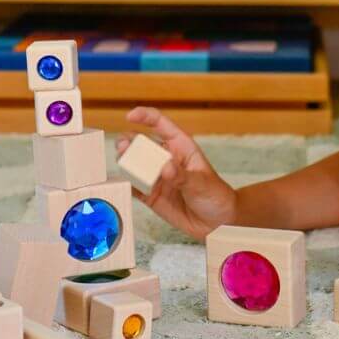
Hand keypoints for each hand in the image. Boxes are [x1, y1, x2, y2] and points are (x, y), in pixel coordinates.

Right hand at [116, 106, 236, 240]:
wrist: (217, 222)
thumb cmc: (215, 195)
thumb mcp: (202, 183)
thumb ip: (183, 176)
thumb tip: (165, 168)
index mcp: (180, 146)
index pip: (160, 124)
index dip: (145, 116)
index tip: (130, 116)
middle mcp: (164, 158)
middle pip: (141, 143)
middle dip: (129, 141)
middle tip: (123, 148)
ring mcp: (156, 176)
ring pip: (134, 164)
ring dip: (125, 161)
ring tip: (122, 163)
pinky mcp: (150, 195)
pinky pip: (134, 187)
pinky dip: (126, 184)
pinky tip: (121, 183)